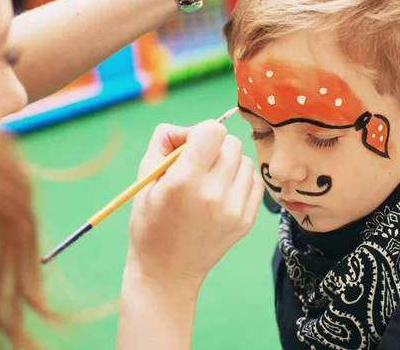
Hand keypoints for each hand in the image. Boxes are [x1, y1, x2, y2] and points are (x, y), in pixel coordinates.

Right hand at [125, 120, 264, 285]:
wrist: (167, 271)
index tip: (191, 146)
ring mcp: (234, 209)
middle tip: (200, 164)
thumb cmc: (151, 222)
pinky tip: (223, 193)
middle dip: (215, 147)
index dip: (201, 132)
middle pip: (232, 143)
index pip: (213, 131)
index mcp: (184, 181)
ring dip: (229, 164)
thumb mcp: (145, 179)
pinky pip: (254, 182)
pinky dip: (240, 181)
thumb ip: (163, 142)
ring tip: (211, 181)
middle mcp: (213, 194)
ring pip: (245, 161)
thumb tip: (188, 127)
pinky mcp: (247, 221)